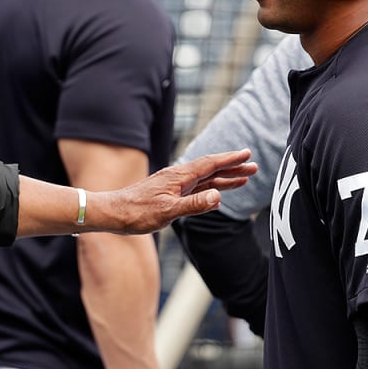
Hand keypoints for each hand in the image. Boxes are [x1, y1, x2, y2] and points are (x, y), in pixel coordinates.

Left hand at [106, 149, 255, 233]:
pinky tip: (217, 192)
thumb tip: (218, 196)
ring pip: (205, 179)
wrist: (114, 214)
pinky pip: (196, 188)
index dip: (229, 159)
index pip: (209, 164)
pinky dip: (210, 188)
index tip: (247, 154)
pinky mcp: (170, 194)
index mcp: (178, 177)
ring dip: (224, 178)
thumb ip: (194, 204)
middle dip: (232, 167)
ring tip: (244, 177)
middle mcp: (178, 177)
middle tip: (253, 166)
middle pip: (210, 169)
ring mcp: (174, 185)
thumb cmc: (137, 213)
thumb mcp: (168, 211)